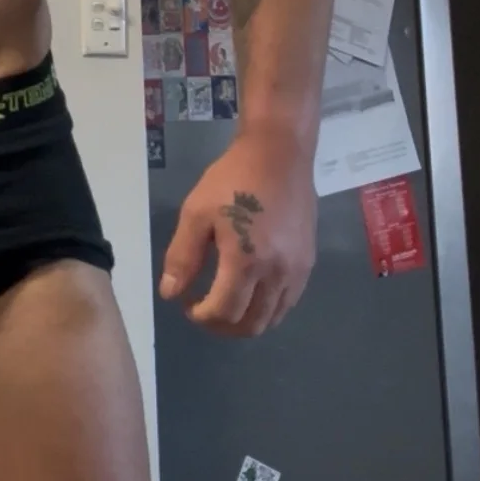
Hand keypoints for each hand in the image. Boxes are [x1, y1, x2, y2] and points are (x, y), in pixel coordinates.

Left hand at [159, 132, 315, 337]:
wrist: (280, 154)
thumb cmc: (233, 179)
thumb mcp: (197, 212)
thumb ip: (183, 256)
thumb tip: (171, 294)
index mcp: (246, 261)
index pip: (224, 312)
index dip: (201, 317)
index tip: (187, 304)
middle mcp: (277, 273)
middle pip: (251, 324)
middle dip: (223, 326)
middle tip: (204, 310)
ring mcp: (297, 270)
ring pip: (273, 318)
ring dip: (246, 320)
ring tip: (226, 303)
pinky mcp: (308, 261)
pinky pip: (288, 301)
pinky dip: (267, 307)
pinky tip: (250, 290)